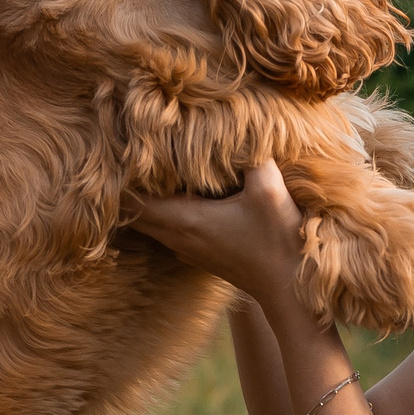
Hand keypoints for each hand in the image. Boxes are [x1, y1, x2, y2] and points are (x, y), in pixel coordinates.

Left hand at [132, 159, 308, 312]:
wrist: (292, 287)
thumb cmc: (278, 240)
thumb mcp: (268, 189)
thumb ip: (251, 156)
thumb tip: (240, 127)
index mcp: (185, 221)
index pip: (134, 203)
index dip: (123, 180)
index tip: (121, 157)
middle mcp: (179, 239)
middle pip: (136, 214)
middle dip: (130, 190)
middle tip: (132, 160)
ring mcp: (189, 252)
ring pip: (152, 225)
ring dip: (147, 203)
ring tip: (152, 175)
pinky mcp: (202, 256)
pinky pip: (169, 233)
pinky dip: (165, 215)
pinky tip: (182, 197)